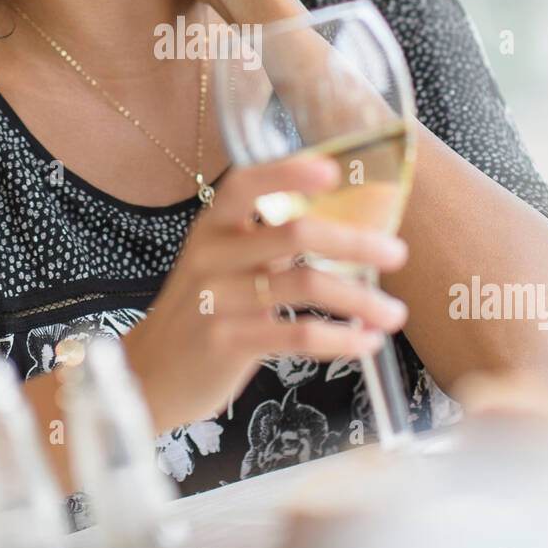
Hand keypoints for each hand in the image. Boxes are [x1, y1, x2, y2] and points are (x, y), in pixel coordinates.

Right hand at [120, 155, 408, 435]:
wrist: (149, 376)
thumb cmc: (201, 314)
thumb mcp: (222, 267)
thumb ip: (268, 244)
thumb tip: (344, 228)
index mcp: (211, 228)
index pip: (246, 185)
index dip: (287, 173)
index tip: (333, 171)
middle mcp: (211, 256)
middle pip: (293, 235)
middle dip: (354, 242)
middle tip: (397, 253)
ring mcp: (216, 300)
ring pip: (304, 285)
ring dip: (360, 299)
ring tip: (394, 314)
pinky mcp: (226, 342)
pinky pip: (297, 333)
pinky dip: (340, 338)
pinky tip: (366, 343)